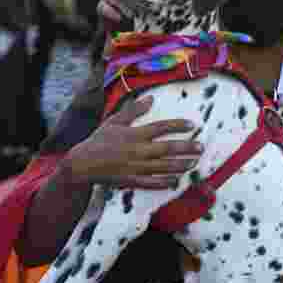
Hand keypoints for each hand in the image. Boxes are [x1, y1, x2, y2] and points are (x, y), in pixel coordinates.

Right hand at [65, 95, 202, 189]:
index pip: (161, 127)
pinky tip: (176, 181)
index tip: (192, 125)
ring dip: (180, 165)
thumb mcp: (114, 121)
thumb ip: (133, 110)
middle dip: (186, 148)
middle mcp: (138, 151)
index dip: (178, 125)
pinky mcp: (132, 180)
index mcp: (134, 135)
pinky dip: (165, 182)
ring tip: (194, 163)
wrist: (82, 164)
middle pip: (167, 148)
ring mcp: (136, 167)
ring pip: (163, 166)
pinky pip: (152, 183)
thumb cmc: (99, 140)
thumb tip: (151, 99)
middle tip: (201, 147)